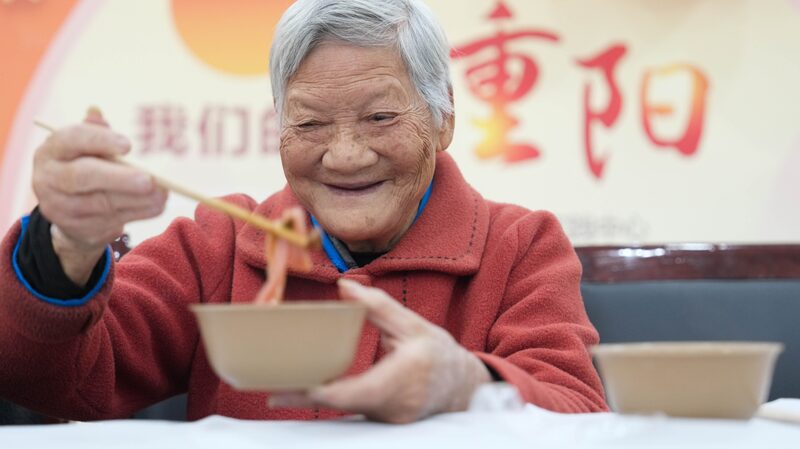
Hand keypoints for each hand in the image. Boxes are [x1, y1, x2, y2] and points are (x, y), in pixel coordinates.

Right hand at [33, 109, 166, 284]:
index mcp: (51, 151)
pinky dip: (140, 212)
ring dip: (138, 199)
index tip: (128, 145)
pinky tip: (157, 204)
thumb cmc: (85, 165)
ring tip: (163, 192)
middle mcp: (48, 179)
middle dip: (119, 178)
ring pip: (102, 204)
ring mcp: (60, 207)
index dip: (99, 140)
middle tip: (149, 179)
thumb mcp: (86, 146)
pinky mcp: (78, 228)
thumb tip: (96, 111)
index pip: (71, 140)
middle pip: (82, 177)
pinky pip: (112, 220)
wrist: (68, 209)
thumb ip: (94, 130)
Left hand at [269, 279, 491, 422]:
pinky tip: (311, 389)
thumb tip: (345, 284)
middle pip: (340, 404)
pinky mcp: (381, 420)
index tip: (290, 389)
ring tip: (283, 387)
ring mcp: (386, 419)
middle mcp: (390, 406)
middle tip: (272, 391)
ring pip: (345, 409)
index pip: (351, 393)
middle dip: (306, 398)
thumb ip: (378, 306)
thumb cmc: (438, 353)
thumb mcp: (412, 325)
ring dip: (317, 399)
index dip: (318, 393)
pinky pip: (352, 409)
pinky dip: (332, 399)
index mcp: (398, 380)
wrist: (462, 385)